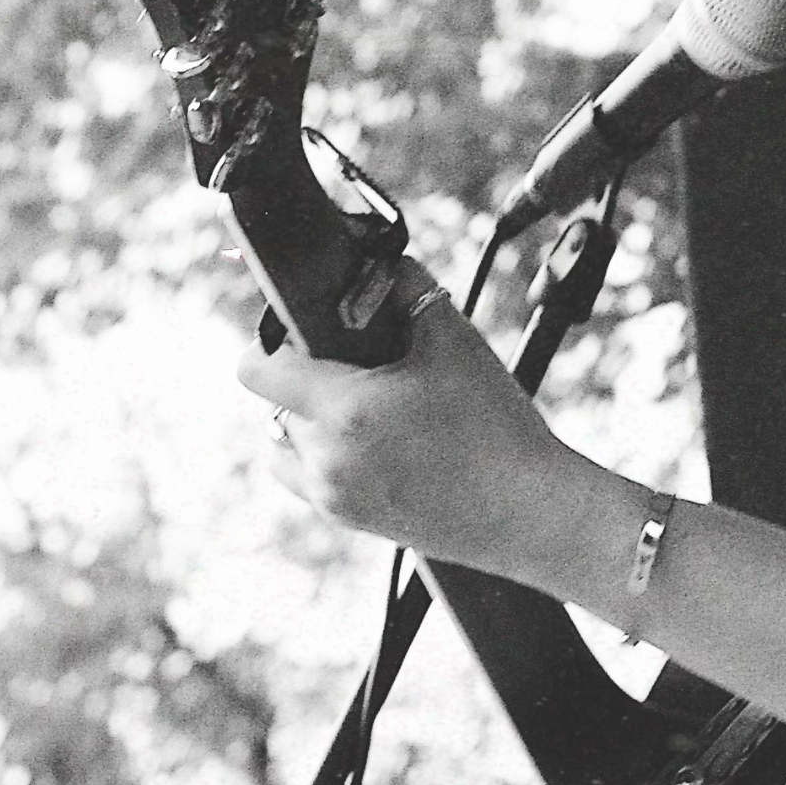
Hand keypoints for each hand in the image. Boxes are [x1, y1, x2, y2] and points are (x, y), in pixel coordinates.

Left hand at [235, 261, 578, 572]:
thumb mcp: (455, 342)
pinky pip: (307, 480)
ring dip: (307, 422)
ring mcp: (333, 496)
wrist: (528, 512)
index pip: (257, 369)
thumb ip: (409, 288)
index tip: (297, 336)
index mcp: (345, 409)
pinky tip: (369, 444)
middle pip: (274, 403)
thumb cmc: (497, 430)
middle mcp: (327, 458)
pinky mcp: (348, 520)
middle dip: (304, 380)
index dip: (271, 342)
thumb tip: (379, 264)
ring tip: (361, 410)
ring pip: (284, 445)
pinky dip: (323, 457)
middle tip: (353, 371)